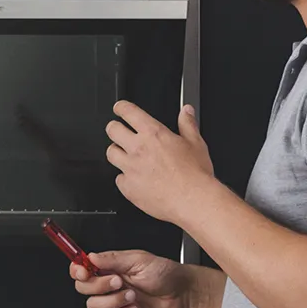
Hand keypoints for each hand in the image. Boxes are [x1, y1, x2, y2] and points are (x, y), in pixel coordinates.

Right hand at [70, 249, 192, 307]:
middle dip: (100, 286)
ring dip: (113, 301)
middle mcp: (108, 285)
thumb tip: (91, 256)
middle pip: (83, 288)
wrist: (181, 294)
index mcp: (109, 267)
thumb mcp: (139, 259)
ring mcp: (113, 302)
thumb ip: (112, 259)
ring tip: (132, 296)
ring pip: (93, 306)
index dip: (77, 271)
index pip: (81, 269)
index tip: (84, 271)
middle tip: (119, 281)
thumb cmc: (165, 273)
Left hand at [105, 102, 214, 224]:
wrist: (192, 200)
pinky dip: (125, 178)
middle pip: (112, 130)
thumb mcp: (196, 143)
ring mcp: (130, 168)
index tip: (119, 108)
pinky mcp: (128, 187)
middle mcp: (138, 149)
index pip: (128, 112)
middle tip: (119, 131)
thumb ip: (188, 124)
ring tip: (126, 156)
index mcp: (153, 134)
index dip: (121, 107)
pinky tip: (135, 179)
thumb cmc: (195, 174)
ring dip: (117, 152)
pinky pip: (118, 179)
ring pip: (110, 153)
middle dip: (114, 128)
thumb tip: (186, 111)